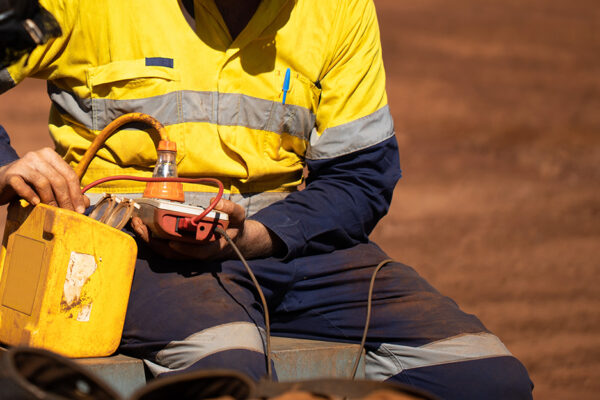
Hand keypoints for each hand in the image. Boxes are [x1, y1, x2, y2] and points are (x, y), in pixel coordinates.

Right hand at [0, 147, 87, 211]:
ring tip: (53, 212)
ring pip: (43, 183)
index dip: (76, 194)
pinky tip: (36, 204)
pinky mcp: (10, 174)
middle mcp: (37, 156)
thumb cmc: (31, 184)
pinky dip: (31, 195)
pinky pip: (23, 186)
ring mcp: (23, 164)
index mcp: (51, 156)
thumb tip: (85, 204)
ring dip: (50, 200)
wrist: (1, 181)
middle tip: (68, 214)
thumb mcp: (51, 186)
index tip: (80, 210)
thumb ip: (68, 192)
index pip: (70, 174)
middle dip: (65, 200)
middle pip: (58, 180)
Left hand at [131, 198, 282, 260]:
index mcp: (213, 248)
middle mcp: (197, 253)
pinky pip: (163, 245)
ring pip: (165, 251)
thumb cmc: (234, 226)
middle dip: (155, 242)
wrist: (233, 238)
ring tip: (137, 223)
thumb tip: (215, 202)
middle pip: (173, 253)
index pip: (198, 252)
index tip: (173, 242)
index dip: (185, 249)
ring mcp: (187, 252)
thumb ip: (230, 208)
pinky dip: (151, 237)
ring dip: (149, 239)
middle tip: (141, 226)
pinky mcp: (179, 248)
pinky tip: (143, 224)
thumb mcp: (238, 216)